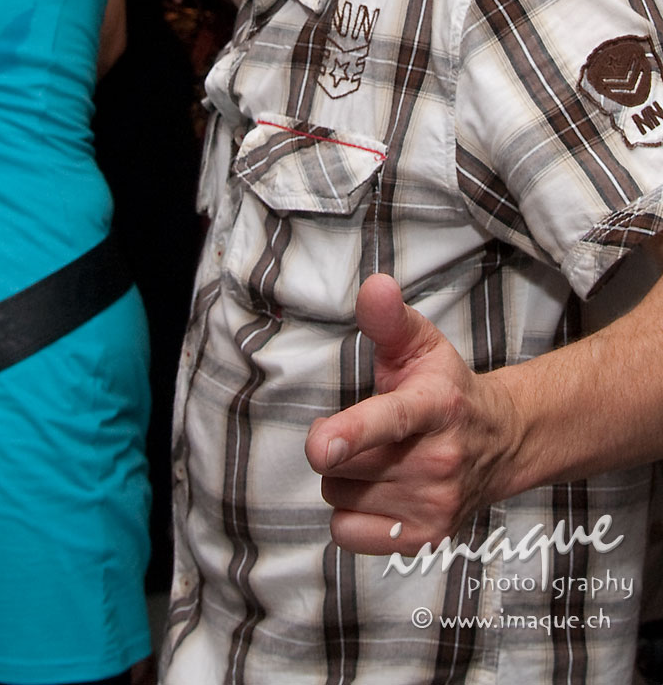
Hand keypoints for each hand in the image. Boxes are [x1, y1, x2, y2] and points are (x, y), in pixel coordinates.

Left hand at [304, 275, 515, 554]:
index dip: (353, 433)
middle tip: (363, 428)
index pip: (390, 420)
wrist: (501, 443)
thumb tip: (374, 285)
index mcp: (435, 405)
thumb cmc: (445, 387)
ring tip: (377, 457)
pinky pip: (347, 532)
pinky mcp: (425, 538)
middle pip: (345, 462)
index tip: (322, 445)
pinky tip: (376, 491)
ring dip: (344, 476)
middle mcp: (439, 460)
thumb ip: (389, 317)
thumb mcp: (421, 343)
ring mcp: (434, 504)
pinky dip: (349, 513)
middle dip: (337, 443)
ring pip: (339, 494)